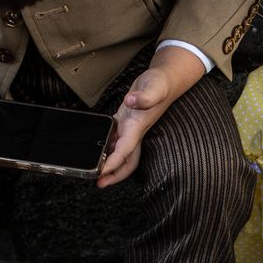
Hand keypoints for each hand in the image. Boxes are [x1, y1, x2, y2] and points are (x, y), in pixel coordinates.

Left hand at [98, 66, 175, 187]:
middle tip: (99, 183)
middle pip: (127, 161)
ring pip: (121, 153)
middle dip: (115, 175)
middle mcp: (135, 131)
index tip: (101, 173)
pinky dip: (108, 148)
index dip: (113, 164)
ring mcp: (131, 127)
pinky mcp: (126, 120)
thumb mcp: (155, 87)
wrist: (166, 79)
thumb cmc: (161, 84)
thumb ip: (145, 96)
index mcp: (139, 126)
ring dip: (110, 164)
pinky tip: (99, 148)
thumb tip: (132, 101)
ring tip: (96, 171)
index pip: (125, 151)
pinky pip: (116, 140)